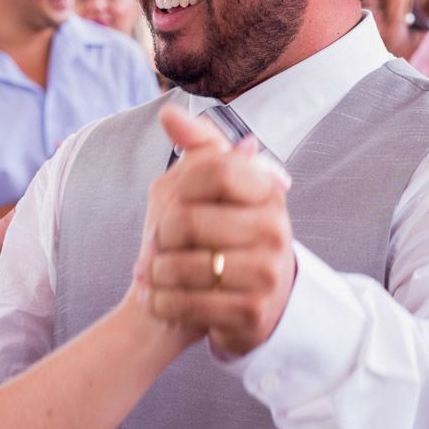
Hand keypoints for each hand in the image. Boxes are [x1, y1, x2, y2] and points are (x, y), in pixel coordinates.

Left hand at [141, 105, 295, 356]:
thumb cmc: (224, 237)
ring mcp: (267, 274)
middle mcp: (276, 230)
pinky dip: (160, 303)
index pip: (217, 169)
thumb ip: (199, 148)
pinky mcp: (252, 313)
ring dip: (155, 273)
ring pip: (181, 266)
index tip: (175, 201)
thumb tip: (169, 114)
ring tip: (153, 275)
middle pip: (187, 220)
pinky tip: (157, 300)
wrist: (251, 307)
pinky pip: (184, 305)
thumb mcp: (216, 189)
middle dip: (159, 236)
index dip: (181, 186)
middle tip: (155, 247)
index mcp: (268, 192)